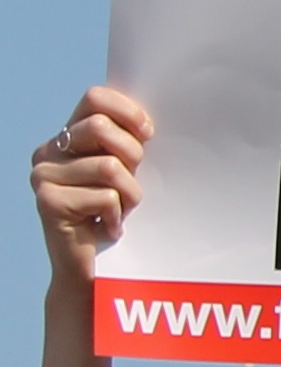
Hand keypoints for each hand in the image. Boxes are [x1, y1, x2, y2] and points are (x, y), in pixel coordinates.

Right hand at [28, 89, 150, 289]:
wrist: (92, 269)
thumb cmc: (116, 213)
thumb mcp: (124, 170)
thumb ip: (126, 140)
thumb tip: (151, 118)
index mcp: (65, 137)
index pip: (94, 98)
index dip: (128, 111)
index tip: (149, 133)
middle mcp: (47, 153)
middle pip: (101, 128)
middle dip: (132, 154)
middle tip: (133, 179)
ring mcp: (43, 177)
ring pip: (109, 166)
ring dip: (129, 193)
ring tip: (120, 210)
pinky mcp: (48, 203)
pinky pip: (105, 196)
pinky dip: (117, 215)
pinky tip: (109, 228)